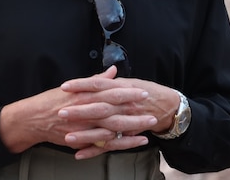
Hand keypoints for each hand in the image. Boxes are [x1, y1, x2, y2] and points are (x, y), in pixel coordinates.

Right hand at [0, 67, 154, 154]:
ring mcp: (83, 127)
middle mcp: (85, 110)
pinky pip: (105, 143)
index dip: (127, 92)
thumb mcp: (74, 87)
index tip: (143, 91)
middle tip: (152, 108)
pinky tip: (136, 142)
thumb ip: (96, 80)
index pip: (109, 92)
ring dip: (132, 127)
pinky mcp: (81, 140)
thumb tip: (113, 71)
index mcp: (84, 94)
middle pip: (114, 110)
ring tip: (149, 126)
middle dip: (134, 110)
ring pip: (112, 128)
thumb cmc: (52, 100)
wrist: (32, 119)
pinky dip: (121, 143)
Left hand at [59, 66, 180, 158]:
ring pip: (104, 129)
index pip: (98, 85)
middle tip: (61, 112)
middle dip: (80, 111)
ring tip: (67, 138)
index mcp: (122, 88)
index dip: (81, 85)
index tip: (65, 86)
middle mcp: (123, 105)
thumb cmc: (147, 92)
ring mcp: (126, 121)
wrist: (168, 107)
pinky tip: (80, 154)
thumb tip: (100, 75)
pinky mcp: (127, 135)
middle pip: (99, 107)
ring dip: (86, 135)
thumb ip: (112, 81)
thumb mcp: (129, 82)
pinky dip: (95, 151)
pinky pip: (110, 145)